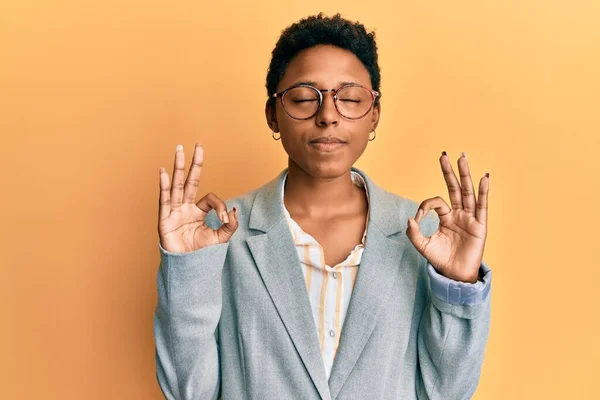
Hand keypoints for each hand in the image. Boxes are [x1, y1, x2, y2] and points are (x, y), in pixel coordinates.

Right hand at [158, 144, 237, 252]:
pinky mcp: (165, 219)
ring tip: (179, 150)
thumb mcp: (221, 238)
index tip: (224, 217)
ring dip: (179, 167)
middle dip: (194, 164)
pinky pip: (165, 199)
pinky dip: (164, 186)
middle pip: (190, 181)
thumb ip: (230, 225)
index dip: (219, 205)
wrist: (188, 268)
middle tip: (197, 145)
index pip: (210, 198)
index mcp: (198, 211)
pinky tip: (164, 172)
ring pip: (177, 185)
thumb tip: (235, 210)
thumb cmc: (201, 254)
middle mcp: (185, 207)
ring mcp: (174, 211)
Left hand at [406, 152, 488, 283]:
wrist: (455, 275)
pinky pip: (482, 206)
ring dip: (465, 175)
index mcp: (446, 217)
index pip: (436, 202)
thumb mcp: (423, 246)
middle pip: (454, 188)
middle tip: (445, 155)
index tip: (417, 219)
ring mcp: (470, 218)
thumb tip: (409, 218)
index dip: (425, 206)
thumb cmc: (441, 260)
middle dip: (449, 171)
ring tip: (462, 158)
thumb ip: (414, 233)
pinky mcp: (480, 226)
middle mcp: (459, 214)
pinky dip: (483, 192)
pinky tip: (484, 178)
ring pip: (467, 192)